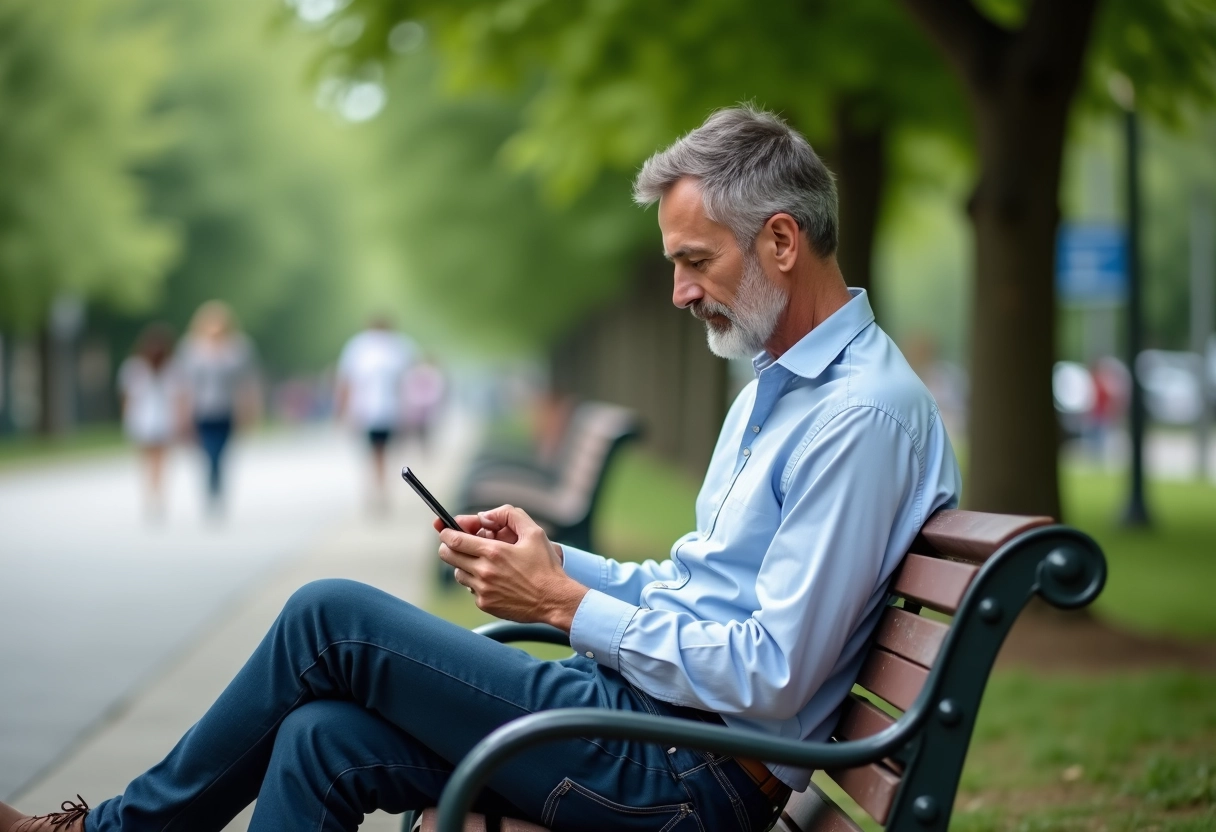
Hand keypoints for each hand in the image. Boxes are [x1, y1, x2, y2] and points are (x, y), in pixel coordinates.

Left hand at [435, 505, 585, 629]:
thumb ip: (509, 515)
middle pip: (448, 556)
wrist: (555, 600)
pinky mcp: (485, 604)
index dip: (445, 531)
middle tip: (458, 543)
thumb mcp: (535, 533)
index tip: (445, 528)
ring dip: (464, 565)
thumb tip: (486, 516)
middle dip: (449, 546)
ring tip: (482, 562)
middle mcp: (484, 571)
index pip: (454, 539)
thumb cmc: (546, 567)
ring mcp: (483, 590)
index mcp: (494, 552)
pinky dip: (477, 582)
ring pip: (458, 573)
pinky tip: (494, 580)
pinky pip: (470, 590)